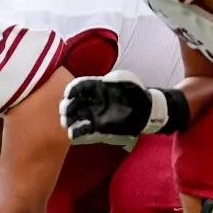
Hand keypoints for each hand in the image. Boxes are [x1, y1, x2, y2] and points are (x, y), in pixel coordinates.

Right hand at [60, 70, 175, 141]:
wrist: (147, 111)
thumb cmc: (137, 93)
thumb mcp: (128, 81)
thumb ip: (116, 78)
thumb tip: (105, 79)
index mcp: (97, 87)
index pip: (80, 86)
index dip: (72, 89)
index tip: (69, 95)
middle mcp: (92, 100)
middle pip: (73, 102)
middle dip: (66, 106)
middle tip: (65, 111)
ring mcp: (93, 113)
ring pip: (74, 116)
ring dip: (68, 119)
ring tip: (67, 122)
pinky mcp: (97, 126)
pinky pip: (83, 129)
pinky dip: (76, 132)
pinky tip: (72, 134)